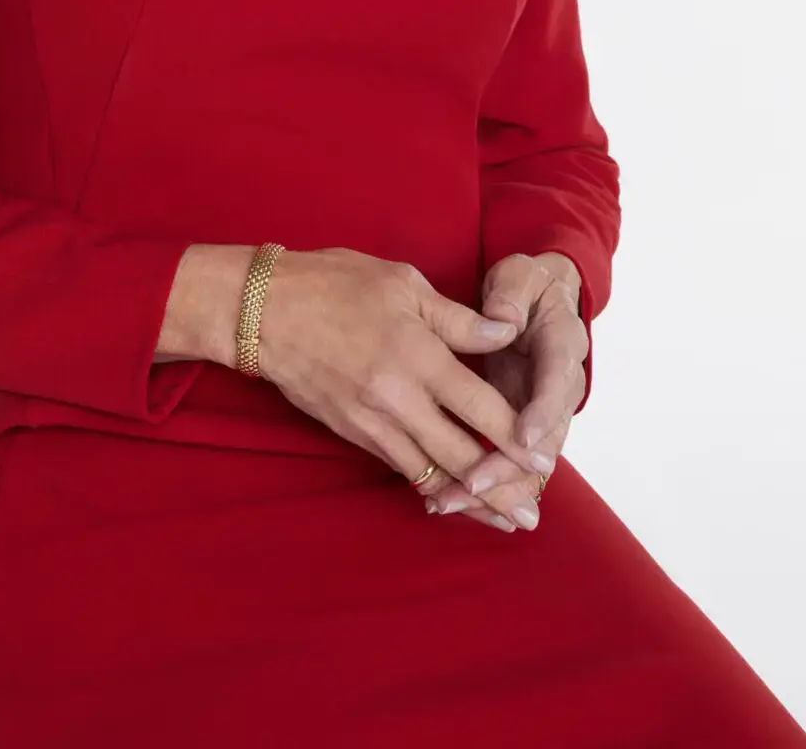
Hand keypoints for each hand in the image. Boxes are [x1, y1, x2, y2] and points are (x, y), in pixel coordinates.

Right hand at [253, 247, 554, 493]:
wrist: (261, 311)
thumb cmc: (333, 283)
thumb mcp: (401, 283)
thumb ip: (457, 318)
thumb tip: (504, 334)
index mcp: (417, 354)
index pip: (480, 407)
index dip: (516, 439)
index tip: (544, 461)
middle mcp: (398, 397)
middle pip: (461, 456)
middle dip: (500, 489)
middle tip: (532, 514)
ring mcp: (372, 420)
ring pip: (430, 473)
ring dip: (469, 501)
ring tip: (503, 523)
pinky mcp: (352, 432)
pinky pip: (399, 467)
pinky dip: (428, 486)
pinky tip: (448, 499)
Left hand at [417, 252, 587, 530]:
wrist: (540, 300)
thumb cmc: (527, 286)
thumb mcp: (520, 277)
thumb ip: (512, 295)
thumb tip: (505, 322)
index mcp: (564, 347)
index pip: (557, 384)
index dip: (542, 413)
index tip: (521, 437)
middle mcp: (559, 389)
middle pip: (544, 440)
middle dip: (509, 468)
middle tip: (471, 484)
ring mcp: (542, 413)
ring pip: (527, 464)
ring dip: (493, 488)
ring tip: (449, 501)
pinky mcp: (522, 427)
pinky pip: (509, 464)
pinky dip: (484, 484)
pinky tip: (448, 498)